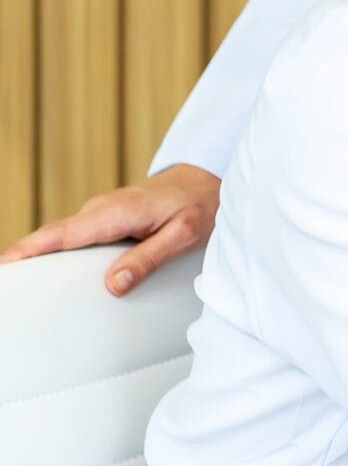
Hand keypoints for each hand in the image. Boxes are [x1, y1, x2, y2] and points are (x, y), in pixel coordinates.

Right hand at [0, 164, 222, 293]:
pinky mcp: (104, 218)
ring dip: (36, 255)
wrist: (209, 179)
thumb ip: (149, 258)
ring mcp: (100, 213)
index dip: (28, 250)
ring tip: (16, 284)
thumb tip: (114, 285)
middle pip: (52, 237)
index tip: (4, 264)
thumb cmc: (201, 204)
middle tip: (6, 286)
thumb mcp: (184, 235)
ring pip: (60, 237)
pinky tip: (46, 271)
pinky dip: (55, 250)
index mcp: (116, 213)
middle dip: (23, 257)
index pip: (62, 235)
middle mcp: (101, 210)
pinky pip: (73, 236)